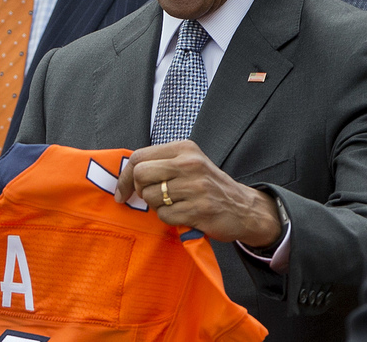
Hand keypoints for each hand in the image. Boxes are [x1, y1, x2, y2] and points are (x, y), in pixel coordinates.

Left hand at [114, 140, 280, 247]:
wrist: (244, 208)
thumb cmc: (208, 185)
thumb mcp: (189, 163)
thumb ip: (161, 163)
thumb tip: (126, 174)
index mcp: (184, 148)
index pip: (139, 156)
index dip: (125, 177)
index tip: (122, 192)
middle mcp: (190, 163)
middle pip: (141, 175)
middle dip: (140, 190)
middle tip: (152, 197)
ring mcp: (196, 187)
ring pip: (151, 197)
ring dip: (157, 206)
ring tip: (174, 204)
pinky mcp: (199, 210)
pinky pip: (165, 216)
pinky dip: (169, 218)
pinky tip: (183, 214)